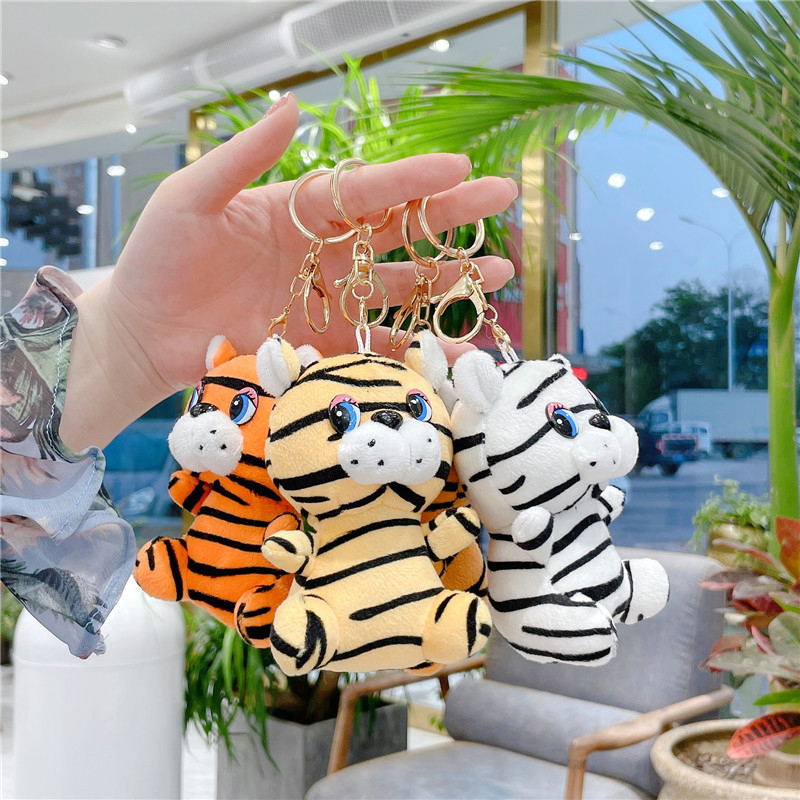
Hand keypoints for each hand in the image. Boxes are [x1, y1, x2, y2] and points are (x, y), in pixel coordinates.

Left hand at [61, 93, 516, 449]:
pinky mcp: (323, 344)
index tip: (459, 165)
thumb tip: (290, 106)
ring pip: (401, 288)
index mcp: (298, 210)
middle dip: (451, 216)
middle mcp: (324, 252)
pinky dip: (418, 349)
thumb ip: (242, 158)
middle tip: (502, 198)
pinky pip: (378, 346)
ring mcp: (328, 300)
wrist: (145, 330)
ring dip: (451, 281)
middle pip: (398, 232)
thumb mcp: (192, 198)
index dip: (411, 178)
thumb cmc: (160, 257)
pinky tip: (459, 348)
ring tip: (500, 272)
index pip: (366, 190)